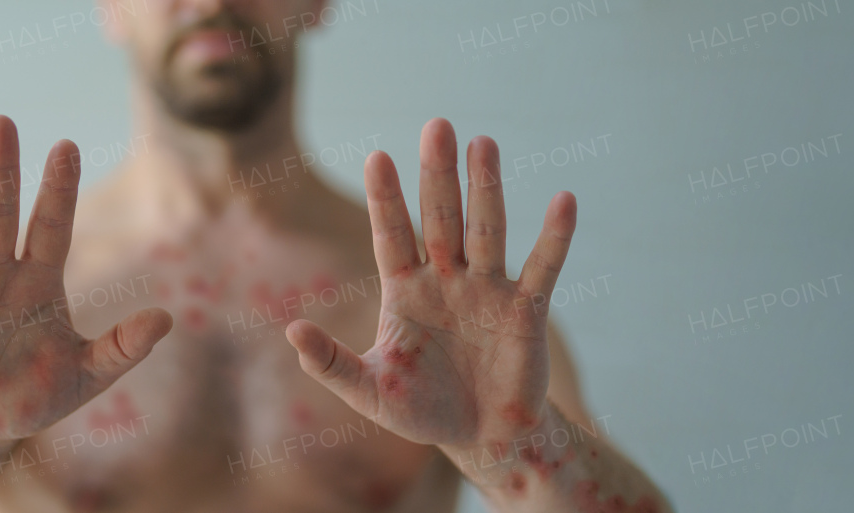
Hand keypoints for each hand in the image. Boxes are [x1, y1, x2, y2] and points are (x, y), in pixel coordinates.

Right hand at [0, 116, 172, 452]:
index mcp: (39, 283)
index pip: (52, 227)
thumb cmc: (30, 400)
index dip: (58, 190)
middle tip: (2, 121)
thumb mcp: (85, 377)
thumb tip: (166, 319)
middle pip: (1, 214)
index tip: (67, 146)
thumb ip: (123, 348)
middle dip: (3, 172)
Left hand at [285, 118, 576, 447]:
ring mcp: (486, 290)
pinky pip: (541, 268)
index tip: (375, 157)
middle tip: (436, 126)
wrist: (483, 439)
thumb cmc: (422, 412)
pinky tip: (563, 201)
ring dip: (486, 188)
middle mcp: (446, 279)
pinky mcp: (525, 310)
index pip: (391, 236)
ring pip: (486, 230)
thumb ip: (330, 364)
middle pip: (440, 218)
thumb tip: (290, 331)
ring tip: (483, 142)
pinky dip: (554, 238)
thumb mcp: (369, 392)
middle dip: (437, 175)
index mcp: (405, 292)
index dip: (385, 199)